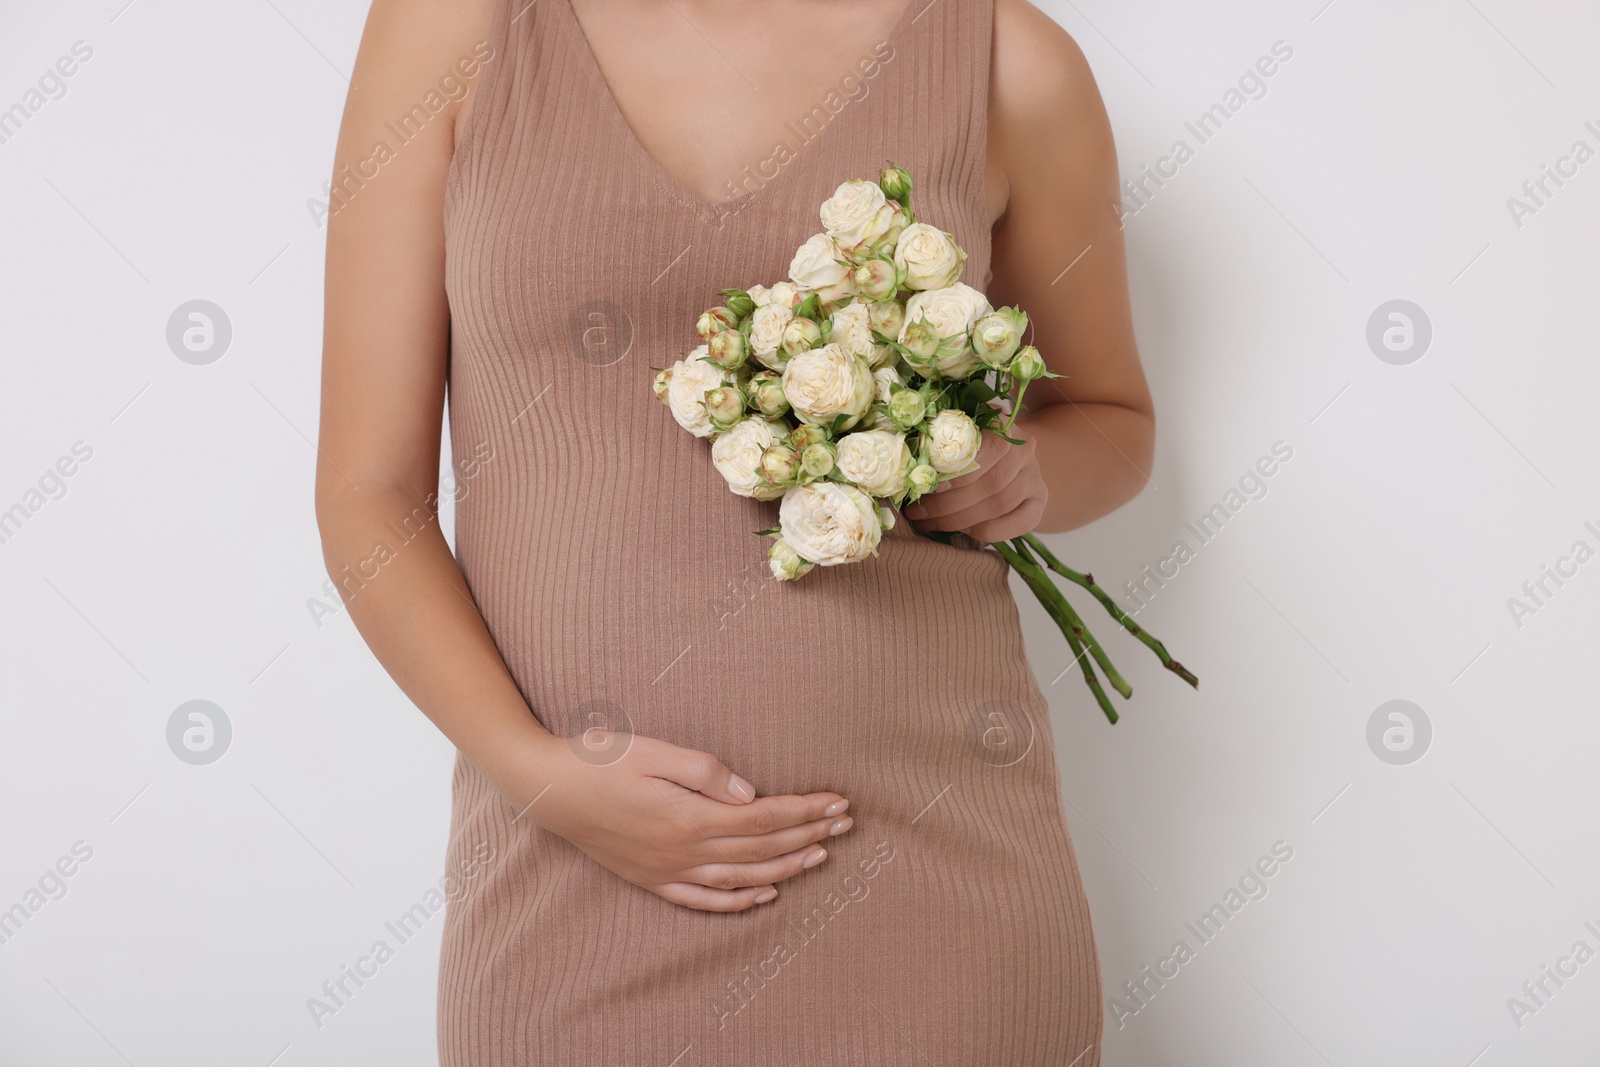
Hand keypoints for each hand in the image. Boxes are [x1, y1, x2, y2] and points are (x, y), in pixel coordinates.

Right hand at [524, 733, 852, 911]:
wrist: (545, 787)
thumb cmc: (599, 758)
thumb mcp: (654, 751)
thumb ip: (706, 772)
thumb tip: (752, 794)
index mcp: (687, 818)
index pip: (764, 818)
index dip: (806, 811)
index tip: (838, 801)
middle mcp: (681, 852)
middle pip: (761, 849)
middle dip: (808, 835)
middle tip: (845, 823)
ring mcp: (666, 871)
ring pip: (741, 878)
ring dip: (786, 868)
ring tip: (821, 855)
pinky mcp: (651, 879)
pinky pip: (704, 900)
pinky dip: (738, 902)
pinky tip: (764, 896)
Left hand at [903, 429, 1046, 542]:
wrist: (1009, 457)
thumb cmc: (970, 445)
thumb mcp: (956, 432)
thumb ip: (939, 441)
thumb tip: (909, 465)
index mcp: (1003, 425)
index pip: (988, 447)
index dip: (956, 469)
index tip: (926, 484)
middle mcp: (1025, 450)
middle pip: (990, 482)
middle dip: (947, 503)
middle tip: (915, 513)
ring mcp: (1035, 478)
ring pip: (999, 504)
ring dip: (958, 520)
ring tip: (927, 523)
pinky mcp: (1039, 503)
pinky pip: (1016, 524)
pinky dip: (985, 531)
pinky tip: (960, 531)